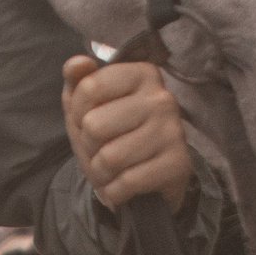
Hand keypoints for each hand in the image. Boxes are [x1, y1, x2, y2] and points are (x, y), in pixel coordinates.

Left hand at [63, 55, 191, 212]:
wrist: (148, 178)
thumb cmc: (113, 133)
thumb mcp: (89, 104)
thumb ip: (77, 79)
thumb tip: (78, 63)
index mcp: (142, 73)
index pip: (89, 87)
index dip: (76, 112)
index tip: (85, 121)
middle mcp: (162, 98)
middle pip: (95, 125)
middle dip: (87, 146)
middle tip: (98, 150)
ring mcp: (174, 131)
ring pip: (110, 157)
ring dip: (99, 172)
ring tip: (107, 170)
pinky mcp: (179, 164)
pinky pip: (127, 182)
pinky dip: (114, 191)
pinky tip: (120, 186)